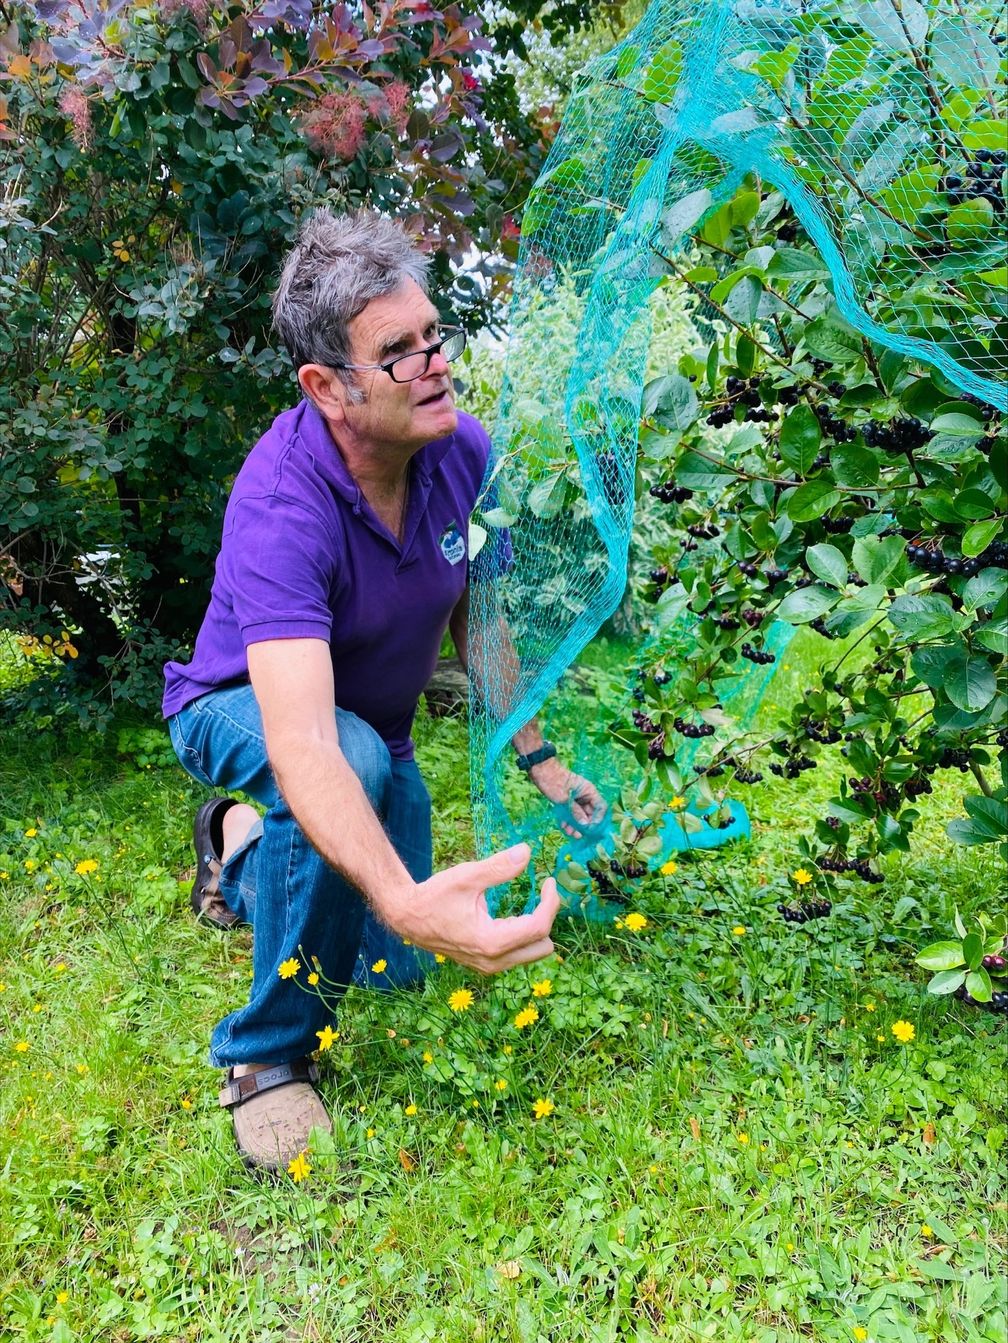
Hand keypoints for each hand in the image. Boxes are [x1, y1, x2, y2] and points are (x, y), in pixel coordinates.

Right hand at [386, 842, 559, 973]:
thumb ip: (499, 866)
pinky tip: (512, 914)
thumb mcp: (467, 876)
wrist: (408, 917)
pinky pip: (518, 954)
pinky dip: (523, 934)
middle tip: (540, 892)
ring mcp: (489, 966)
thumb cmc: (435, 895)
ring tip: (529, 902)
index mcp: (491, 941)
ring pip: (533, 953)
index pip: (539, 927)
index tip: (548, 880)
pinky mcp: (485, 964)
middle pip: (543, 946)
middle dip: (546, 917)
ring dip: (536, 928)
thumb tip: (526, 852)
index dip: (550, 902)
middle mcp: (493, 960)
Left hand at [527, 758, 606, 837]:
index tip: (590, 829)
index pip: (601, 807)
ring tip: (570, 833)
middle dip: (585, 825)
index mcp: (589, 791)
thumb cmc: (553, 781)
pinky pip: (572, 813)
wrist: (540, 770)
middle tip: (578, 835)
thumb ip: (576, 812)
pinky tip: (564, 827)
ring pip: (580, 816)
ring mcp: (577, 799)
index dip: (598, 819)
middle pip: (590, 814)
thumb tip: (586, 825)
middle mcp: (585, 796)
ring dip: (576, 825)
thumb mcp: (564, 799)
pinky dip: (569, 820)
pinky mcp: (568, 802)